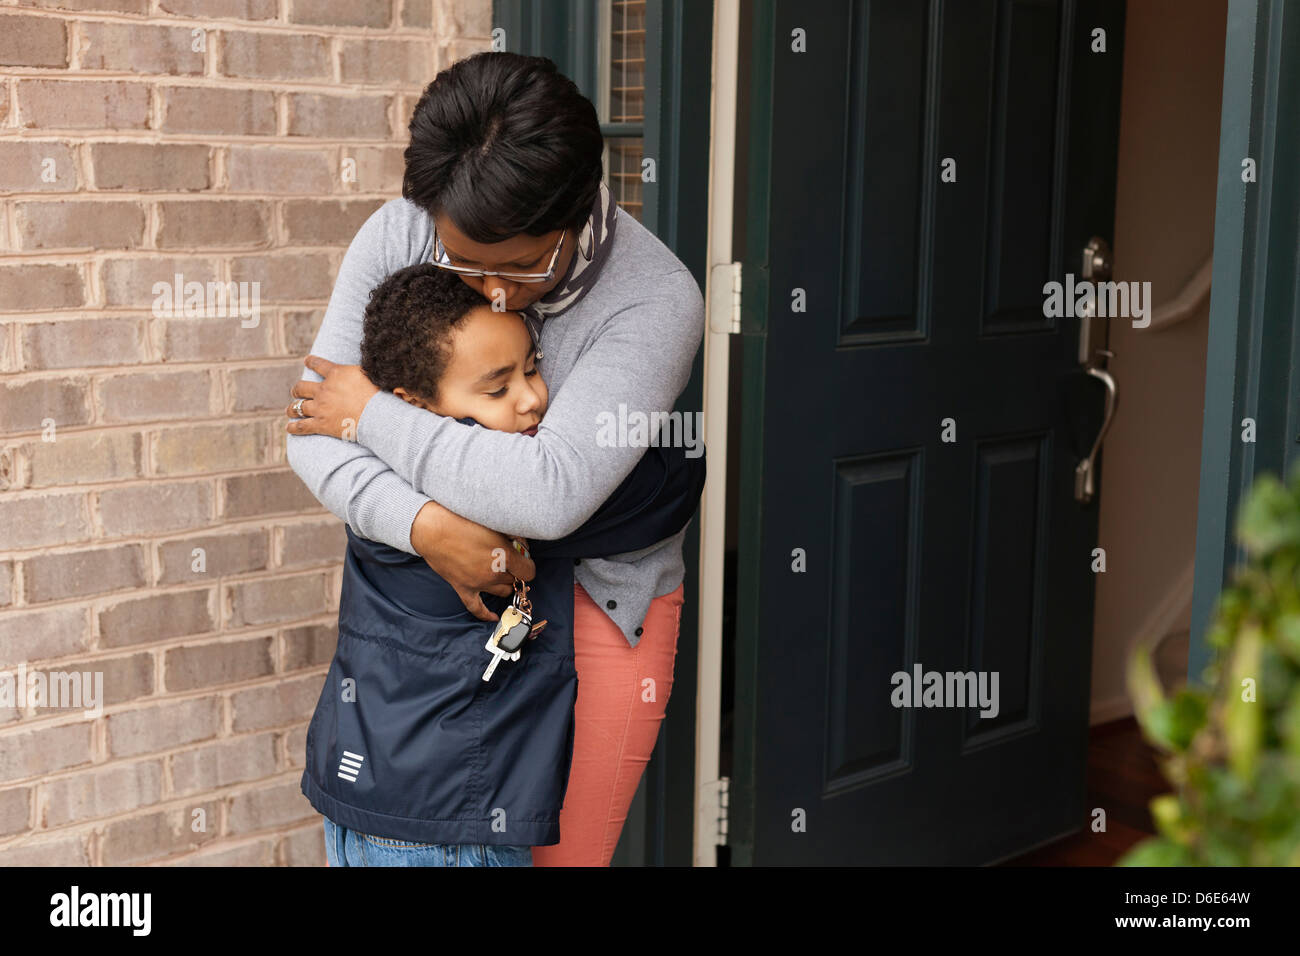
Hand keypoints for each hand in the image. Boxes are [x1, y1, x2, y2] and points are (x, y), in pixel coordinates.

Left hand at [285, 355, 380, 438]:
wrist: (377, 415)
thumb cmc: (378, 394)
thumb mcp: (368, 374)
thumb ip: (357, 371)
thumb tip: (359, 368)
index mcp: (336, 374)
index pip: (318, 364)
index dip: (311, 361)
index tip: (307, 360)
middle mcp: (324, 389)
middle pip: (301, 387)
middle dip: (297, 389)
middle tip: (296, 392)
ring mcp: (320, 407)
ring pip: (298, 407)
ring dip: (292, 408)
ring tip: (290, 410)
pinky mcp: (321, 424)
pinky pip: (302, 426)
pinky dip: (294, 427)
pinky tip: (289, 427)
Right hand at [409, 501, 535, 622]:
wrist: (432, 528)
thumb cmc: (461, 519)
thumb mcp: (493, 522)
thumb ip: (512, 535)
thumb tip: (521, 544)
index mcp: (504, 556)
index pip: (529, 571)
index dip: (528, 564)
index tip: (524, 558)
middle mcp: (494, 573)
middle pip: (515, 580)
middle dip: (515, 570)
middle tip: (509, 559)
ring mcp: (478, 583)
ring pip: (502, 592)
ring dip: (505, 584)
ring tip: (502, 573)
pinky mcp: (463, 588)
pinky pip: (476, 608)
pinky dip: (486, 614)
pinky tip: (494, 617)